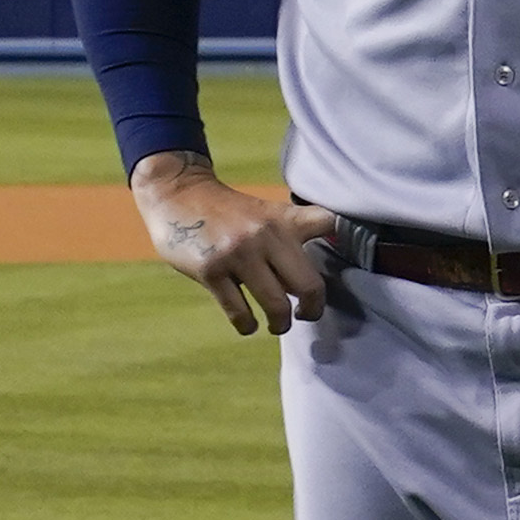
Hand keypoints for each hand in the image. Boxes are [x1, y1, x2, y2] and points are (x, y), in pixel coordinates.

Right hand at [133, 152, 333, 335]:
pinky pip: (239, 312)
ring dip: (279, 324)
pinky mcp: (211, 270)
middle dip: (312, 309)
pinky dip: (247, 325)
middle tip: (305, 315)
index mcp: (283, 219)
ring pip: (276, 305)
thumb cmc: (227, 211)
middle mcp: (266, 236)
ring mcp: (239, 254)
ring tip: (277, 325)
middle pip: (309, 285)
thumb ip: (290, 236)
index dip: (342, 241)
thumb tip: (308, 281)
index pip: (327, 224)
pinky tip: (247, 324)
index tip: (340, 267)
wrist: (178, 194)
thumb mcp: (265, 213)